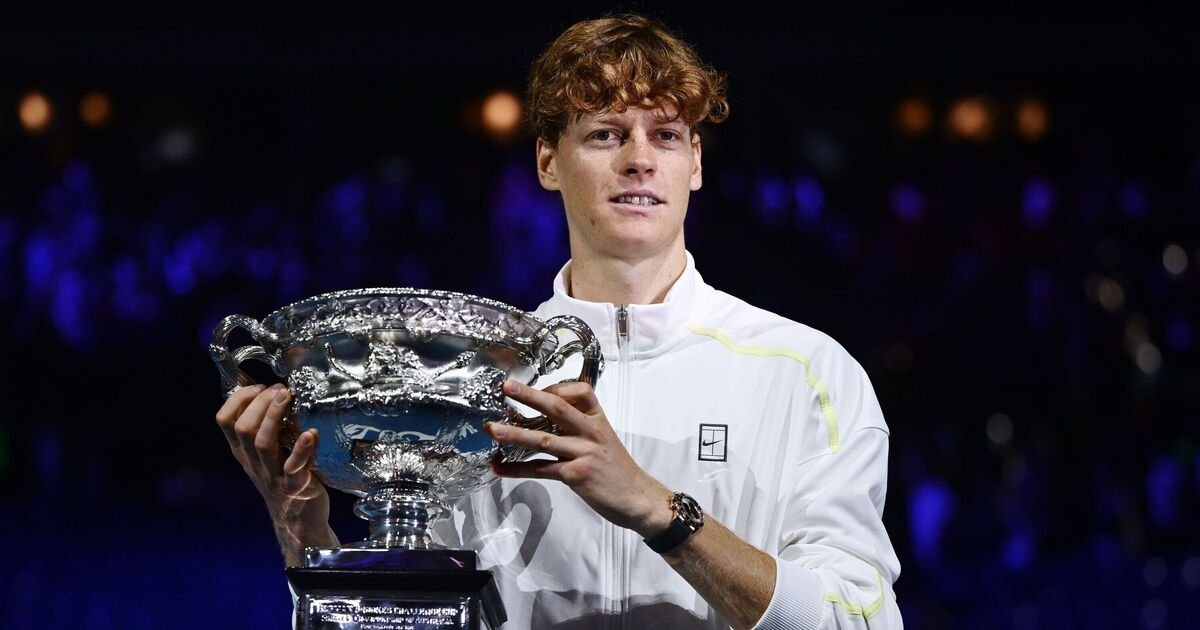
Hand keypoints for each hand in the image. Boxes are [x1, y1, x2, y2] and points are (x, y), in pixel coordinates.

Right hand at [215, 383, 337, 564]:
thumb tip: (274, 391)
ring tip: (288, 397)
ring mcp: (272, 475)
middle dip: (260, 404)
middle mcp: (253, 462)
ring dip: (274, 417)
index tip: (258, 386)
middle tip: (280, 390)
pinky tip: (311, 434)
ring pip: (263, 444)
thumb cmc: (284, 480)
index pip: (224, 421)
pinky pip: (294, 467)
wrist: (298, 522)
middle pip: (243, 429)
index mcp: (243, 452)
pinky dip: (302, 449)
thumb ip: (266, 429)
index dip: (238, 399)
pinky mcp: (294, 487)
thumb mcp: (267, 455)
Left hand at [485, 380, 673, 537]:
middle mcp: (591, 432)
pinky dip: (517, 469)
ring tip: (492, 429)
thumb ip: (580, 427)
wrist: (638, 498)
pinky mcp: (576, 475)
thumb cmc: (618, 470)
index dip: (555, 387)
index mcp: (598, 420)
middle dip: (529, 396)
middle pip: (557, 408)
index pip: (579, 391)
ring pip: (544, 439)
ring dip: (515, 433)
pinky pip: (541, 469)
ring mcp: (584, 453)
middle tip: (506, 387)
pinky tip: (500, 468)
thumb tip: (546, 418)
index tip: (536, 389)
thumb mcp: (604, 439)